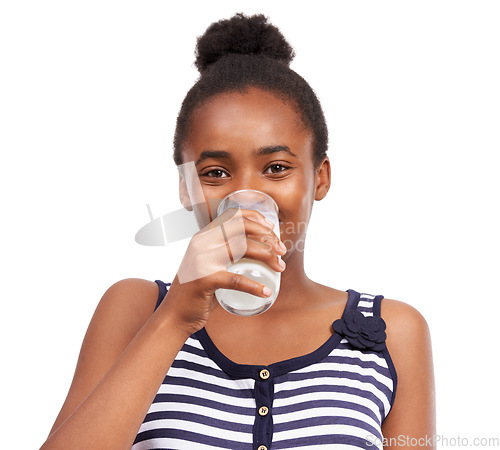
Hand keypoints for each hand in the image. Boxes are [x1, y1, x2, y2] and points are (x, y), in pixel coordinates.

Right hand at [157, 207, 285, 334]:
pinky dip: (254, 286)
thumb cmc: (197, 290)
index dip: (255, 217)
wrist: (174, 314)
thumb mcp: (207, 264)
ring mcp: (202, 260)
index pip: (232, 216)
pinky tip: (266, 292)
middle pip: (241, 228)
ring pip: (242, 248)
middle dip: (267, 236)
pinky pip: (236, 279)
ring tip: (280, 267)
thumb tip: (258, 250)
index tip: (272, 229)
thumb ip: (224, 254)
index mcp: (203, 236)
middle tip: (282, 251)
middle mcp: (201, 243)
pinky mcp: (204, 280)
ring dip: (267, 256)